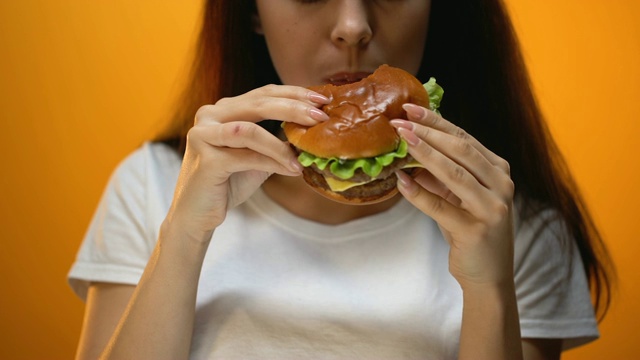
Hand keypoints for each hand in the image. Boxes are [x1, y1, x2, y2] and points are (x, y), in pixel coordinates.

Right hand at [164, 85, 329, 242]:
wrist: (197, 215)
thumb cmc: (228, 183)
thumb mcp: (258, 157)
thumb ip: (277, 142)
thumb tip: (314, 132)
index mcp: (223, 110)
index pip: (263, 93)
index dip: (294, 93)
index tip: (322, 98)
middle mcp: (209, 116)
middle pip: (258, 103)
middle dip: (293, 108)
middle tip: (320, 117)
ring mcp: (203, 136)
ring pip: (250, 130)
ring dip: (281, 144)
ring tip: (304, 156)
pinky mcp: (206, 160)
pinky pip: (246, 157)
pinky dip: (272, 162)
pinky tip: (292, 170)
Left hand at [391, 104, 515, 289]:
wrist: (488, 275)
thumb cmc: (471, 231)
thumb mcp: (457, 197)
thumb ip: (440, 174)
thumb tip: (409, 149)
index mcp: (498, 171)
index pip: (464, 138)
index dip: (437, 122)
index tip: (411, 109)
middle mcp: (501, 185)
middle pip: (461, 150)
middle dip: (428, 132)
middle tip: (400, 121)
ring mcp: (492, 207)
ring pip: (454, 173)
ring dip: (424, 154)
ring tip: (401, 140)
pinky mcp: (476, 230)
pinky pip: (441, 206)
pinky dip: (418, 193)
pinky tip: (401, 181)